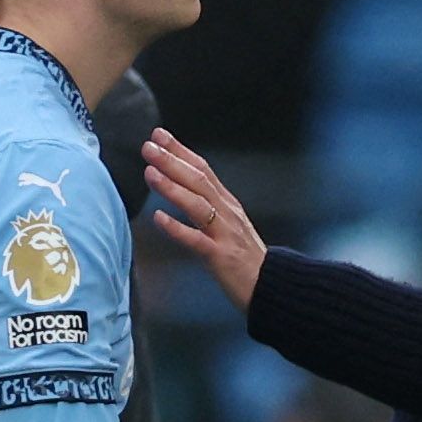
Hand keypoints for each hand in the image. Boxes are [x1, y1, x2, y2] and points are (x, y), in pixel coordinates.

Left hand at [141, 127, 267, 311]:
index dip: (181, 150)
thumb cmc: (246, 258)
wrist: (272, 286)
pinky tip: (158, 218)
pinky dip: (177, 228)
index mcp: (228, 203)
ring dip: (172, 187)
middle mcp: (227, 213)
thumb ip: (209, 205)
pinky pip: (196, 240)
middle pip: (199, 180)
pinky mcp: (220, 257)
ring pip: (197, 205)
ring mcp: (225, 234)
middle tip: (149, 146)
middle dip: (172, 161)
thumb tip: (183, 186)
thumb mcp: (229, 223)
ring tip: (150, 172)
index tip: (159, 135)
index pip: (203, 169)